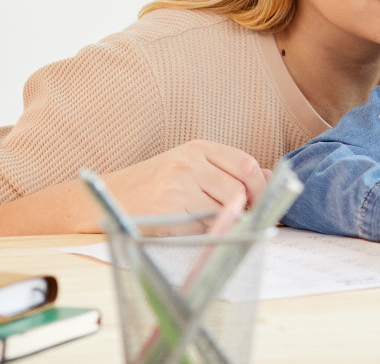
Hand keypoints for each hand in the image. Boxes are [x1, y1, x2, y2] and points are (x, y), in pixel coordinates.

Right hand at [99, 140, 269, 225]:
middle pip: (239, 188)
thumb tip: (270, 177)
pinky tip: (189, 228)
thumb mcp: (192, 168)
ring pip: (223, 209)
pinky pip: (202, 226)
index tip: (262, 202)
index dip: (261, 187)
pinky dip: (204, 232)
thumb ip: (228, 171)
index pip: (246, 164)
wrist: (109, 197)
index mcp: (198, 148)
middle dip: (247, 209)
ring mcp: (178, 184)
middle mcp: (189, 162)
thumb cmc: (155, 185)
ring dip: (224, 221)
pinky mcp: (167, 208)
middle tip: (244, 220)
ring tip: (209, 222)